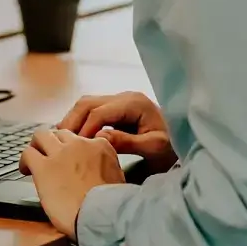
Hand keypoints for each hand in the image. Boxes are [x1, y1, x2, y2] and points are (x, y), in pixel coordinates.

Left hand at [18, 129, 124, 237]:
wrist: (102, 215)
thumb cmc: (111, 205)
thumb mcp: (118, 178)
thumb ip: (106, 168)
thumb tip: (96, 175)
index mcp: (99, 147)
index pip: (81, 139)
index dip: (73, 150)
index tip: (70, 159)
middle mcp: (79, 144)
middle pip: (60, 133)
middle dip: (53, 142)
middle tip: (49, 155)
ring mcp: (60, 154)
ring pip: (41, 136)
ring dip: (37, 146)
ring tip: (33, 158)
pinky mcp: (43, 167)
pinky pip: (28, 154)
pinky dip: (24, 161)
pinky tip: (25, 170)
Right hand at [60, 92, 177, 172]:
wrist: (186, 140)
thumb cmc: (172, 146)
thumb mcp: (154, 148)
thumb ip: (128, 142)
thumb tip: (100, 137)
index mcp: (134, 103)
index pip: (100, 112)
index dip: (84, 129)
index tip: (75, 147)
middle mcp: (124, 97)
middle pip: (88, 103)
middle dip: (72, 121)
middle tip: (60, 142)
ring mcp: (119, 101)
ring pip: (86, 104)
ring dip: (73, 120)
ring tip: (63, 140)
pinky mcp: (117, 109)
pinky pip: (92, 110)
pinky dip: (80, 121)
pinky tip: (73, 137)